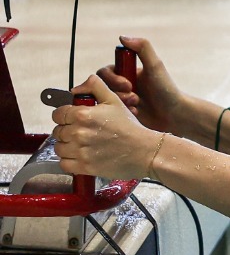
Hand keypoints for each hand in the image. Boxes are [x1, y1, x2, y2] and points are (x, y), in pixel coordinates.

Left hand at [51, 75, 166, 180]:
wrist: (146, 151)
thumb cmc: (131, 128)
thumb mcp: (115, 101)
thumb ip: (95, 87)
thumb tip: (76, 87)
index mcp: (82, 114)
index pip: (57, 114)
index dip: (64, 116)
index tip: (73, 120)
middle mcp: (78, 132)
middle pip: (58, 132)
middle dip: (67, 132)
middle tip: (83, 133)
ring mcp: (81, 151)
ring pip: (59, 148)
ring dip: (67, 147)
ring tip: (82, 146)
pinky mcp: (85, 167)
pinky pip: (64, 164)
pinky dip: (69, 161)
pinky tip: (81, 157)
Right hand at [94, 36, 182, 134]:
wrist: (176, 115)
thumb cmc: (167, 89)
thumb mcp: (156, 66)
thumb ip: (143, 48)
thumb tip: (122, 37)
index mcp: (125, 72)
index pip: (104, 72)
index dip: (112, 78)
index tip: (129, 85)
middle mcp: (121, 85)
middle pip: (101, 87)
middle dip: (116, 92)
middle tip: (134, 97)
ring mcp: (120, 100)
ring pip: (105, 100)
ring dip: (120, 102)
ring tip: (137, 105)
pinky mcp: (122, 114)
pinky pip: (111, 114)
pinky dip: (122, 112)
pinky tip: (137, 113)